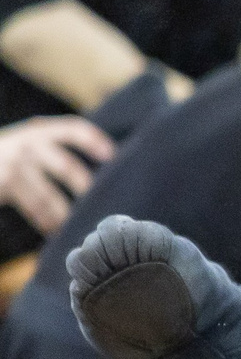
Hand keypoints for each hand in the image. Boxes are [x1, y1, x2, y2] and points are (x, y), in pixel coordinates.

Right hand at [0, 116, 111, 234]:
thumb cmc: (10, 156)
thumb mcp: (30, 143)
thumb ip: (55, 150)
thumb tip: (99, 179)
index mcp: (40, 131)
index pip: (72, 129)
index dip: (92, 140)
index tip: (111, 155)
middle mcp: (28, 143)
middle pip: (65, 166)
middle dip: (84, 188)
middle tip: (98, 205)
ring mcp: (14, 163)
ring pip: (47, 195)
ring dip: (62, 213)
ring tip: (72, 225)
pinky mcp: (4, 182)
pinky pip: (32, 206)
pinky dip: (44, 220)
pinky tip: (52, 229)